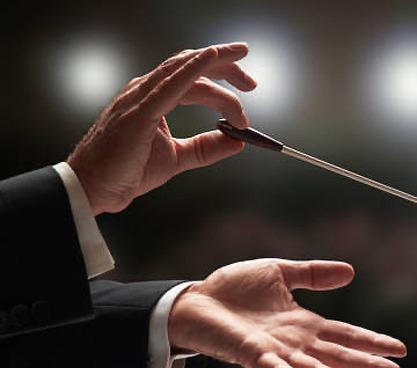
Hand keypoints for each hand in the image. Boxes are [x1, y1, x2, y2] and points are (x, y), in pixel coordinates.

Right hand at [67, 43, 256, 214]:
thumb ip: (206, 148)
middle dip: (225, 67)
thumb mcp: (177, 158)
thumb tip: (237, 141)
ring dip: (216, 65)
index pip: (193, 77)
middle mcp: (146, 91)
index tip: (246, 88)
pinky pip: (169, 86)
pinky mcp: (138, 113)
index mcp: (154, 98)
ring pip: (185, 71)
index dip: (222, 78)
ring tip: (242, 71)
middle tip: (251, 82)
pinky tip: (209, 59)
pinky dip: (191, 70)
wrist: (96, 189)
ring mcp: (140, 99)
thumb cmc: (125, 171)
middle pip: (191, 66)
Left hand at [169, 259, 406, 367]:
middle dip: (367, 363)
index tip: (398, 348)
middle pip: (338, 355)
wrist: (196, 298)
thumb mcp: (280, 272)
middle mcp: (294, 342)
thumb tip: (351, 271)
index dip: (371, 341)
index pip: (345, 334)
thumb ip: (313, 274)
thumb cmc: (234, 288)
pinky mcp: (253, 355)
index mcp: (303, 323)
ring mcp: (275, 351)